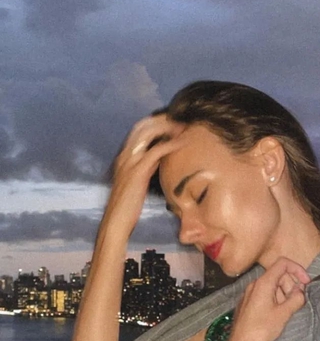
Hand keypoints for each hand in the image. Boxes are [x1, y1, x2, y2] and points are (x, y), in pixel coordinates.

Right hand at [101, 115, 185, 237]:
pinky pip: (156, 151)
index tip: (171, 122)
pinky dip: (170, 144)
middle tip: (179, 120)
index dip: (154, 123)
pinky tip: (182, 142)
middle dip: (161, 120)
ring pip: (147, 134)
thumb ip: (147, 168)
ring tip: (182, 128)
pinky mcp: (137, 172)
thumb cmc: (128, 206)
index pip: (138, 131)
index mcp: (124, 157)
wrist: (117, 221)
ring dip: (166, 128)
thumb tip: (159, 159)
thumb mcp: (139, 181)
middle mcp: (125, 156)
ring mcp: (129, 162)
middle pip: (142, 126)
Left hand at [226, 257, 310, 340]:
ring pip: (273, 285)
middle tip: (296, 302)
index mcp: (263, 283)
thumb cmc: (260, 330)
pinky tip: (277, 315)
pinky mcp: (249, 303)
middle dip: (291, 285)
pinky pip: (265, 294)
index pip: (283, 263)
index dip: (298, 270)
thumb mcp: (284, 314)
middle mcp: (255, 285)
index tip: (306, 282)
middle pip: (279, 275)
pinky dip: (275, 300)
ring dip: (284, 294)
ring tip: (285, 311)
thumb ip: (296, 299)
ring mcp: (250, 294)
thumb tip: (301, 291)